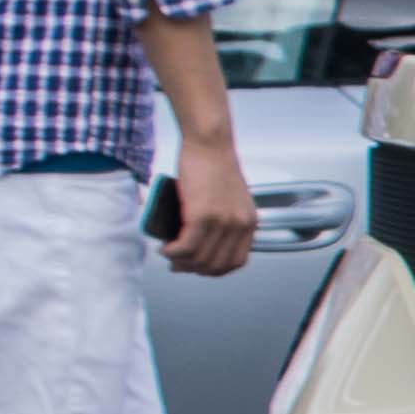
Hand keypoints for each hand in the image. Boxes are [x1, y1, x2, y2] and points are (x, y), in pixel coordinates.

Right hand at [156, 138, 253, 276]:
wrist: (210, 144)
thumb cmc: (214, 166)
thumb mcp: (231, 199)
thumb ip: (225, 220)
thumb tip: (203, 241)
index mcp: (249, 223)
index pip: (236, 261)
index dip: (214, 270)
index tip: (197, 267)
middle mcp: (239, 225)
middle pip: (215, 264)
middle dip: (193, 268)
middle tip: (176, 263)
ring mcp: (222, 221)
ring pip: (199, 258)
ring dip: (179, 261)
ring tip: (168, 253)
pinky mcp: (203, 215)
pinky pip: (186, 246)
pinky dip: (173, 252)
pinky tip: (165, 248)